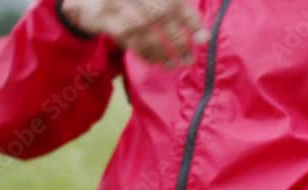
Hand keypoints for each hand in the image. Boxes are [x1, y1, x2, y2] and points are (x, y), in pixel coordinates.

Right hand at [61, 0, 207, 65]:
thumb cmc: (131, 2)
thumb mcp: (152, 3)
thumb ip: (175, 10)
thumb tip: (203, 36)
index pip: (175, 3)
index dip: (192, 21)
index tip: (203, 39)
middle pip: (162, 16)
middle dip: (179, 42)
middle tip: (189, 60)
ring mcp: (117, 4)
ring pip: (144, 31)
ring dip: (161, 52)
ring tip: (172, 65)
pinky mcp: (104, 19)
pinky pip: (128, 39)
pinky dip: (143, 52)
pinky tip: (154, 61)